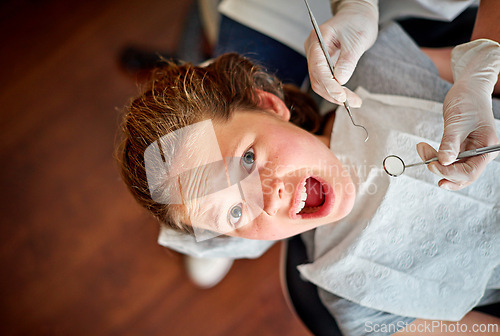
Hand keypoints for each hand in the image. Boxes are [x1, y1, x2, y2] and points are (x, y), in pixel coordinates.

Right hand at [304, 0, 377, 105]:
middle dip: (334, 93)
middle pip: (317, 79)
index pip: (318, 68)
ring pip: (320, 83)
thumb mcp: (357, 40)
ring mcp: (316, 58)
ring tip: (354, 101)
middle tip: (353, 102)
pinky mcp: (323, 64)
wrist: (358, 15)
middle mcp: (313, 50)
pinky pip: (326, 81)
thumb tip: (340, 80)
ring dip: (335, 95)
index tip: (342, 96)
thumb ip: (348, 60)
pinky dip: (336, 90)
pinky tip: (348, 96)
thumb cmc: (357, 21)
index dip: (329, 85)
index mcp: (317, 40)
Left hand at [417, 39, 499, 189]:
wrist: (469, 88)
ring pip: (453, 169)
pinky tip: (425, 149)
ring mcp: (471, 152)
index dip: (450, 173)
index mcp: (487, 148)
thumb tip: (444, 162)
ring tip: (422, 148)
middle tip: (425, 160)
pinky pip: (449, 160)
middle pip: (461, 175)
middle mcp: (481, 153)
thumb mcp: (457, 121)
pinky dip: (436, 157)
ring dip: (436, 164)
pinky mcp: (462, 148)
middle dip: (442, 171)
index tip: (432, 165)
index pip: (470, 172)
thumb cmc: (467, 100)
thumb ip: (450, 142)